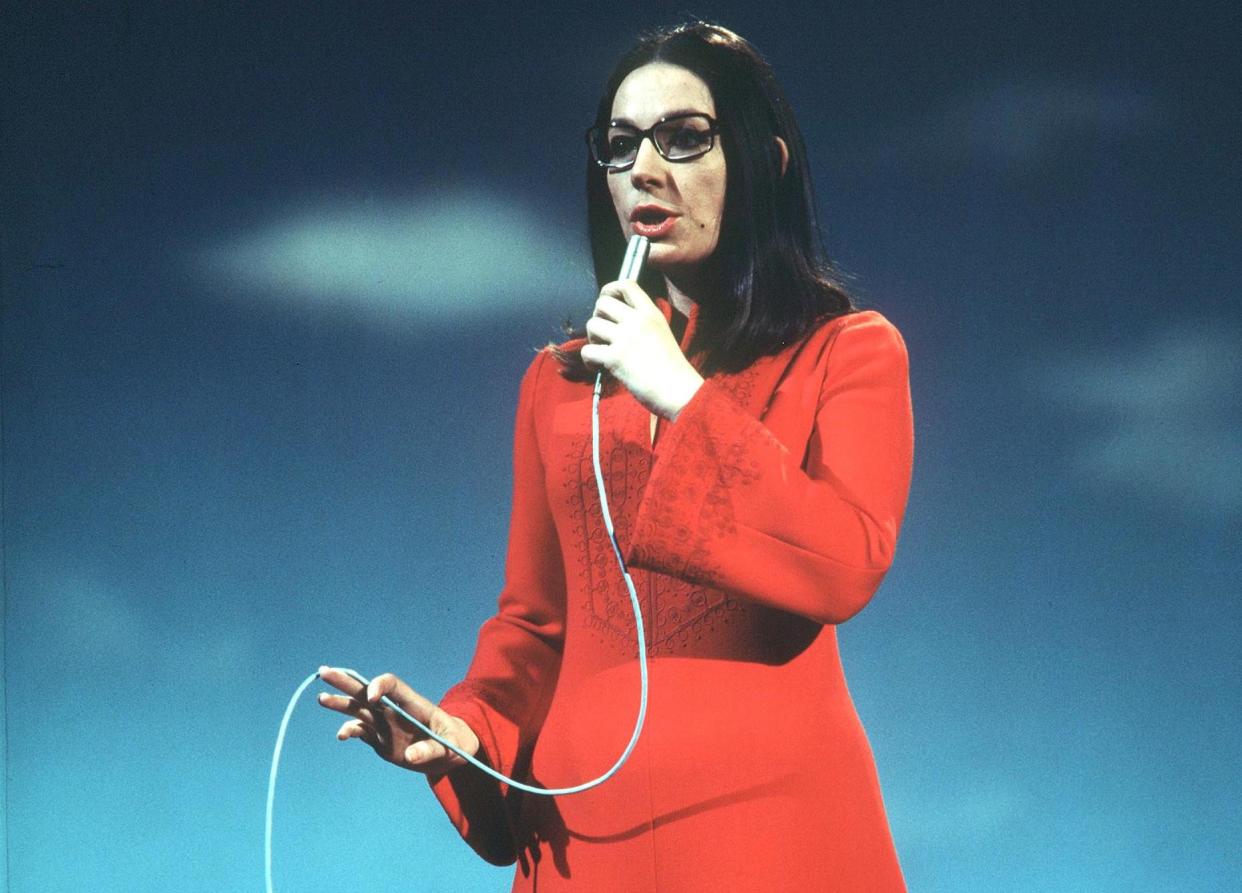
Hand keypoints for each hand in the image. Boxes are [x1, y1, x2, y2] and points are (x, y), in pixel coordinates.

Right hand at [317, 666, 479, 774]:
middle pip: (367, 691)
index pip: (392, 684)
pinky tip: (341, 736)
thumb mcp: (450, 747)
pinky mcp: (380, 740)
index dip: (380, 686)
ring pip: (359, 710)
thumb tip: (410, 756)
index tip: (371, 697)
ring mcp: (385, 724)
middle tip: (324, 671)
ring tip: (321, 698)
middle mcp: (394, 710)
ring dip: (341, 704)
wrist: (450, 753)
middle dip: (347, 682)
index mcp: (413, 703)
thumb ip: (431, 749)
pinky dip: (350, 732)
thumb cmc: (455, 743)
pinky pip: (362, 733)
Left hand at [580, 280, 703, 419]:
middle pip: (602, 302)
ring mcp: (625, 339)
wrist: (678, 391)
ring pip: (592, 324)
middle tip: (604, 334)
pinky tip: (598, 367)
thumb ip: (642, 322)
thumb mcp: (661, 332)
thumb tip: (615, 321)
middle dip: (598, 316)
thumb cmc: (672, 368)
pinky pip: (587, 351)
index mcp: (651, 313)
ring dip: (592, 338)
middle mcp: (637, 321)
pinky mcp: (615, 358)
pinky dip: (588, 360)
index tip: (607, 304)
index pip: (626, 284)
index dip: (610, 290)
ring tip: (603, 351)